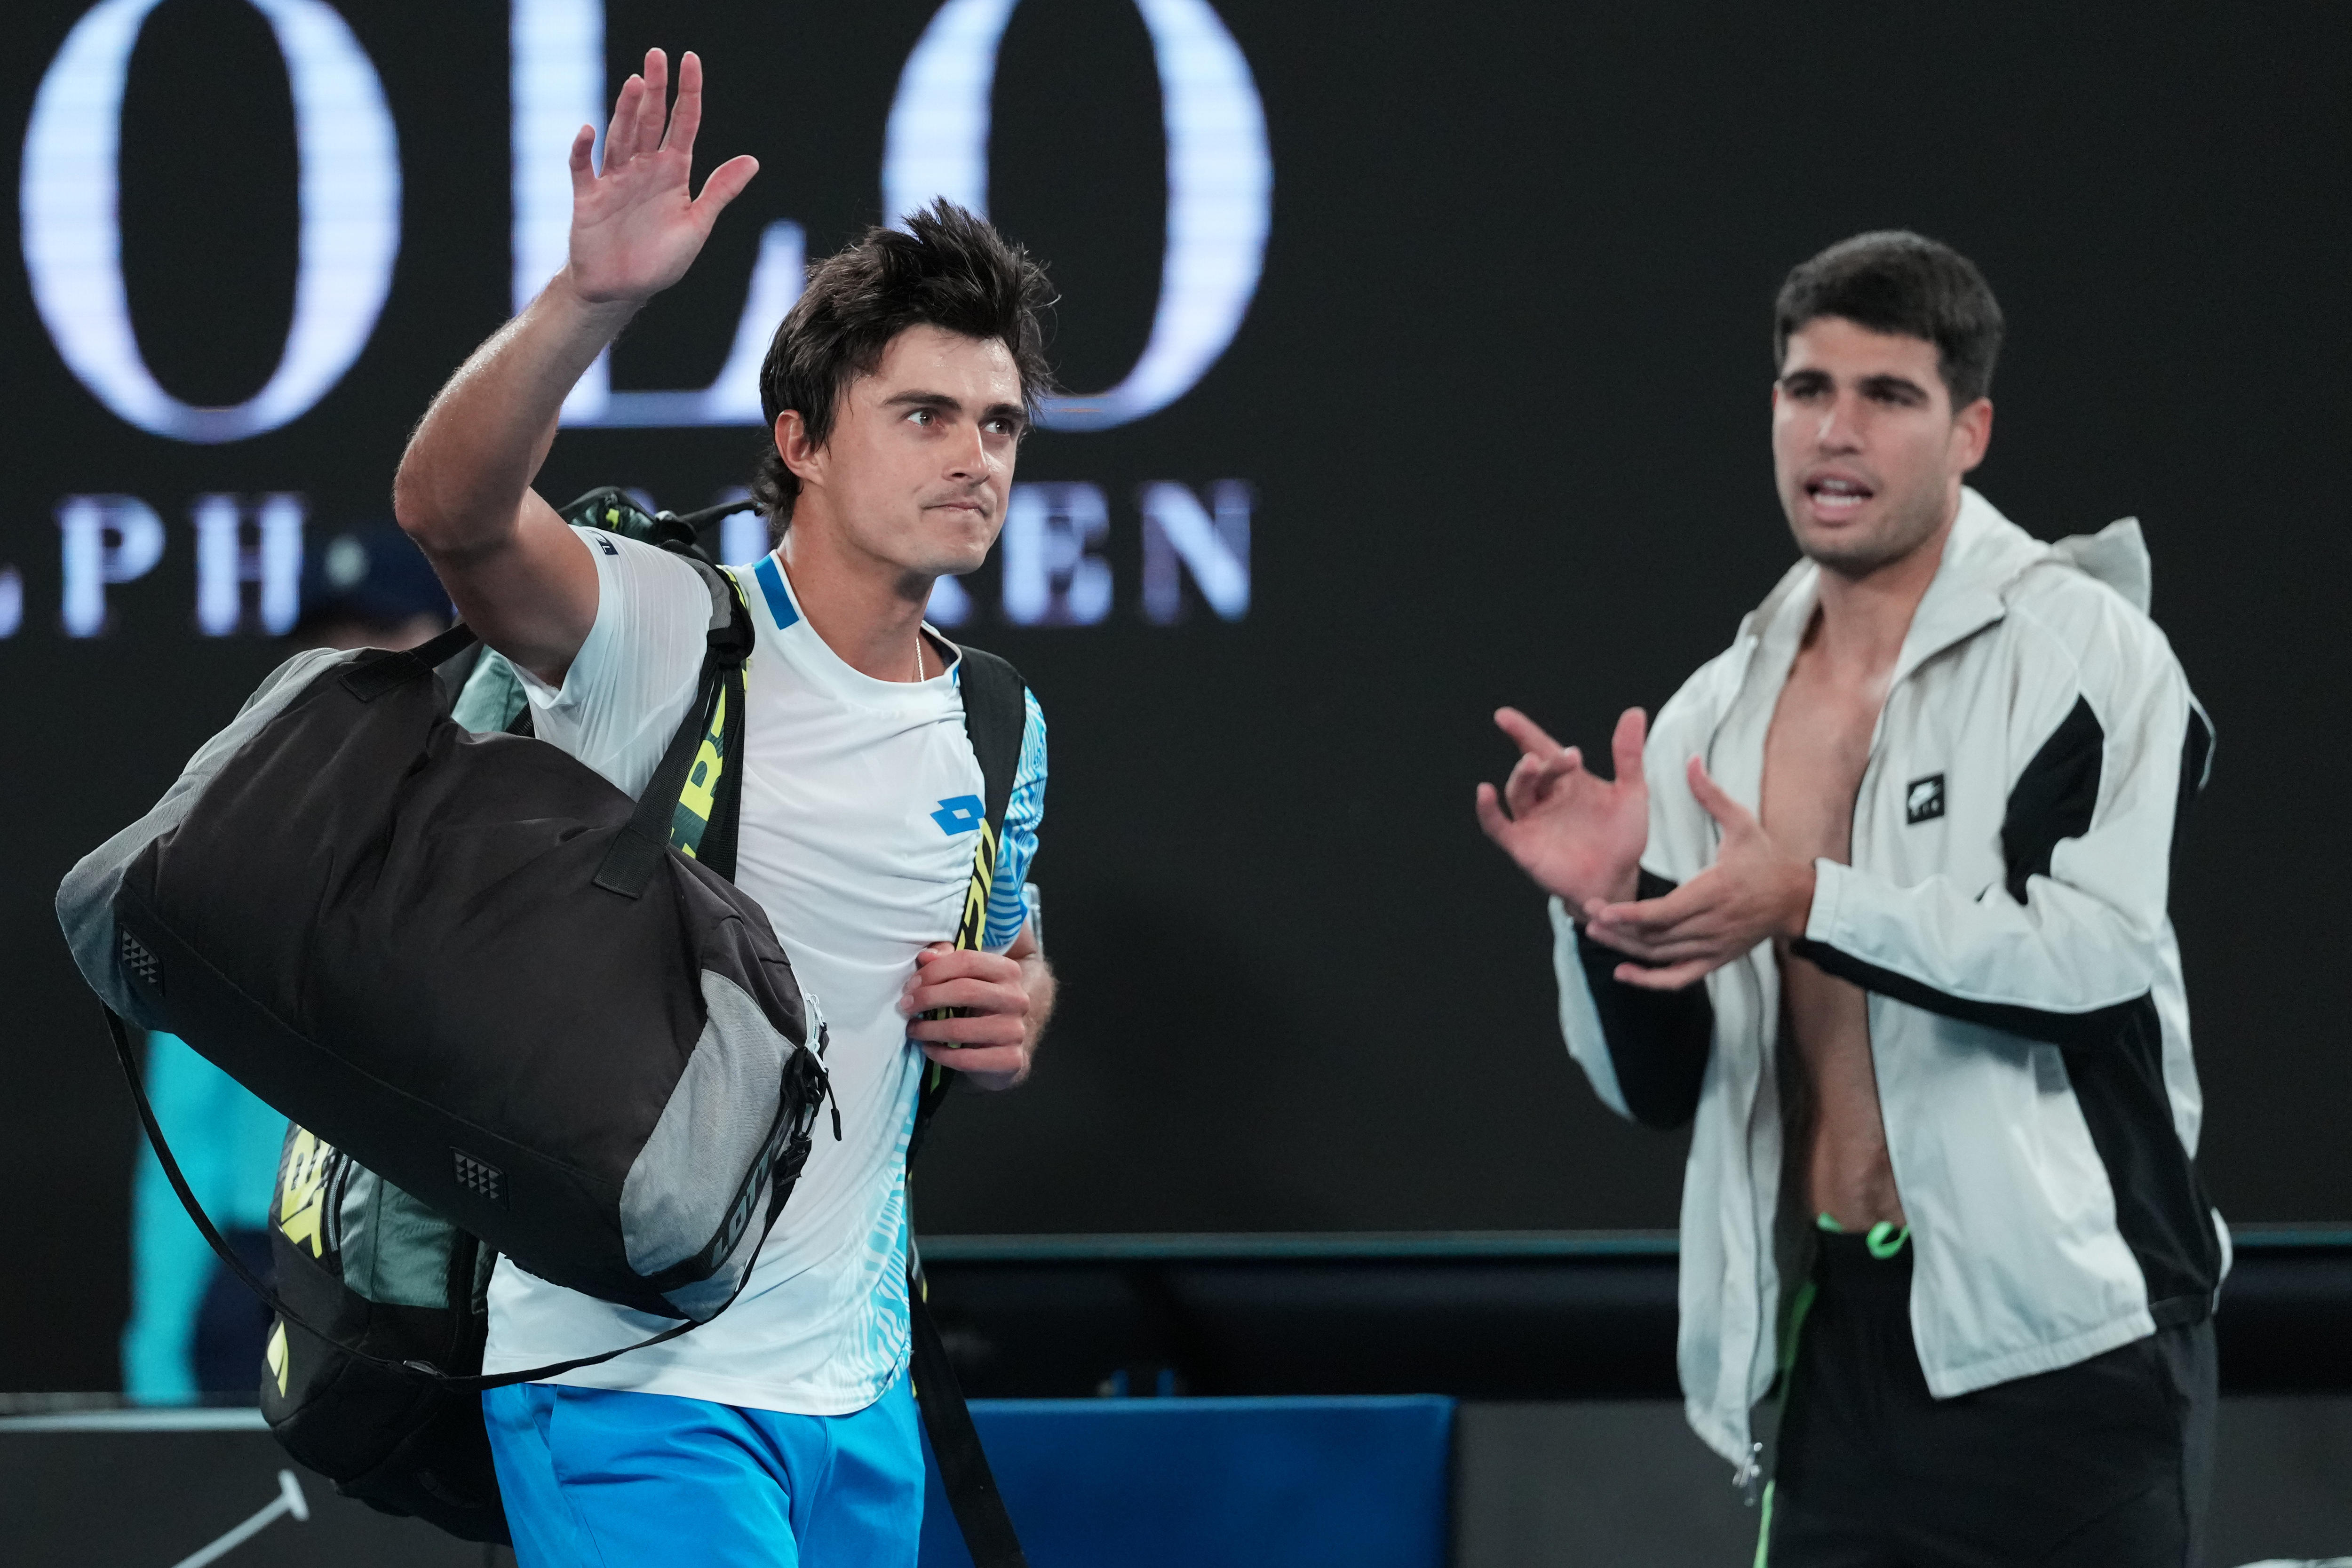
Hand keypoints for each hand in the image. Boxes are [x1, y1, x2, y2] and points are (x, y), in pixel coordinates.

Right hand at [564, 50, 757, 306]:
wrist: (623, 290)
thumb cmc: (661, 260)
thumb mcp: (697, 225)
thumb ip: (720, 191)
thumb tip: (752, 160)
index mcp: (673, 173)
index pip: (683, 124)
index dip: (689, 94)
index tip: (691, 61)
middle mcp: (644, 169)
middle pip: (650, 121)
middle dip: (655, 90)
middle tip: (657, 55)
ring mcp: (614, 180)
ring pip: (621, 136)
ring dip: (626, 111)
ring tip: (636, 83)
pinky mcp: (588, 197)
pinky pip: (583, 168)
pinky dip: (583, 150)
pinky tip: (588, 129)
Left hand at [900, 937, 1048, 1090]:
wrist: (1007, 1043)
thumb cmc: (980, 1005)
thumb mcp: (969, 978)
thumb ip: (947, 960)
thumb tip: (925, 956)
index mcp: (1008, 971)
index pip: (967, 961)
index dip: (934, 971)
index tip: (911, 985)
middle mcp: (1017, 999)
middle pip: (965, 991)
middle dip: (927, 998)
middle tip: (905, 1006)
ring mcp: (1015, 1031)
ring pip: (961, 1028)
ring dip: (928, 1030)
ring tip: (912, 1029)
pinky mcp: (1010, 1060)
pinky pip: (965, 1059)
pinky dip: (940, 1054)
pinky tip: (928, 1048)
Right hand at [1476, 706, 1649, 907]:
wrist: (1619, 880)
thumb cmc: (1623, 836)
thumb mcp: (1631, 793)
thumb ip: (1628, 755)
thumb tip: (1635, 711)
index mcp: (1567, 780)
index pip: (1540, 747)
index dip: (1522, 731)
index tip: (1503, 716)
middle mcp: (1544, 797)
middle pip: (1535, 771)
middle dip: (1546, 760)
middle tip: (1566, 757)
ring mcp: (1531, 821)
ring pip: (1517, 792)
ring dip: (1522, 776)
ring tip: (1532, 764)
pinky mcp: (1522, 846)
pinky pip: (1498, 826)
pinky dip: (1488, 810)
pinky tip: (1484, 792)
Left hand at [1579, 757, 1815, 989]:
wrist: (1797, 900)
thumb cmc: (1766, 859)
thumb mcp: (1743, 823)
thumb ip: (1711, 795)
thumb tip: (1690, 759)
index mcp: (1715, 891)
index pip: (1664, 912)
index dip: (1629, 914)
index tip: (1601, 908)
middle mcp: (1713, 924)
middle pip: (1656, 937)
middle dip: (1619, 930)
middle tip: (1587, 914)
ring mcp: (1714, 947)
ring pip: (1662, 957)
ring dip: (1626, 949)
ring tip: (1595, 932)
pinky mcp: (1716, 960)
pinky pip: (1680, 978)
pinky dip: (1651, 981)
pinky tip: (1623, 972)